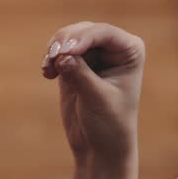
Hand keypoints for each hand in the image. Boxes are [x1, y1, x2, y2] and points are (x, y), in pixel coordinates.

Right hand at [42, 22, 144, 166]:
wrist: (100, 148)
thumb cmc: (109, 124)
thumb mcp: (97, 99)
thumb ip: (80, 74)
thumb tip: (62, 55)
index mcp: (130, 50)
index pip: (104, 33)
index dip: (83, 38)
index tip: (64, 52)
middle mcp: (114, 47)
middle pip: (84, 30)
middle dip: (65, 42)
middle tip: (52, 58)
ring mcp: (94, 54)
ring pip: (68, 37)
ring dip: (54, 49)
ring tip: (48, 69)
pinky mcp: (75, 64)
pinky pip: (58, 51)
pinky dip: (50, 58)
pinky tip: (47, 73)